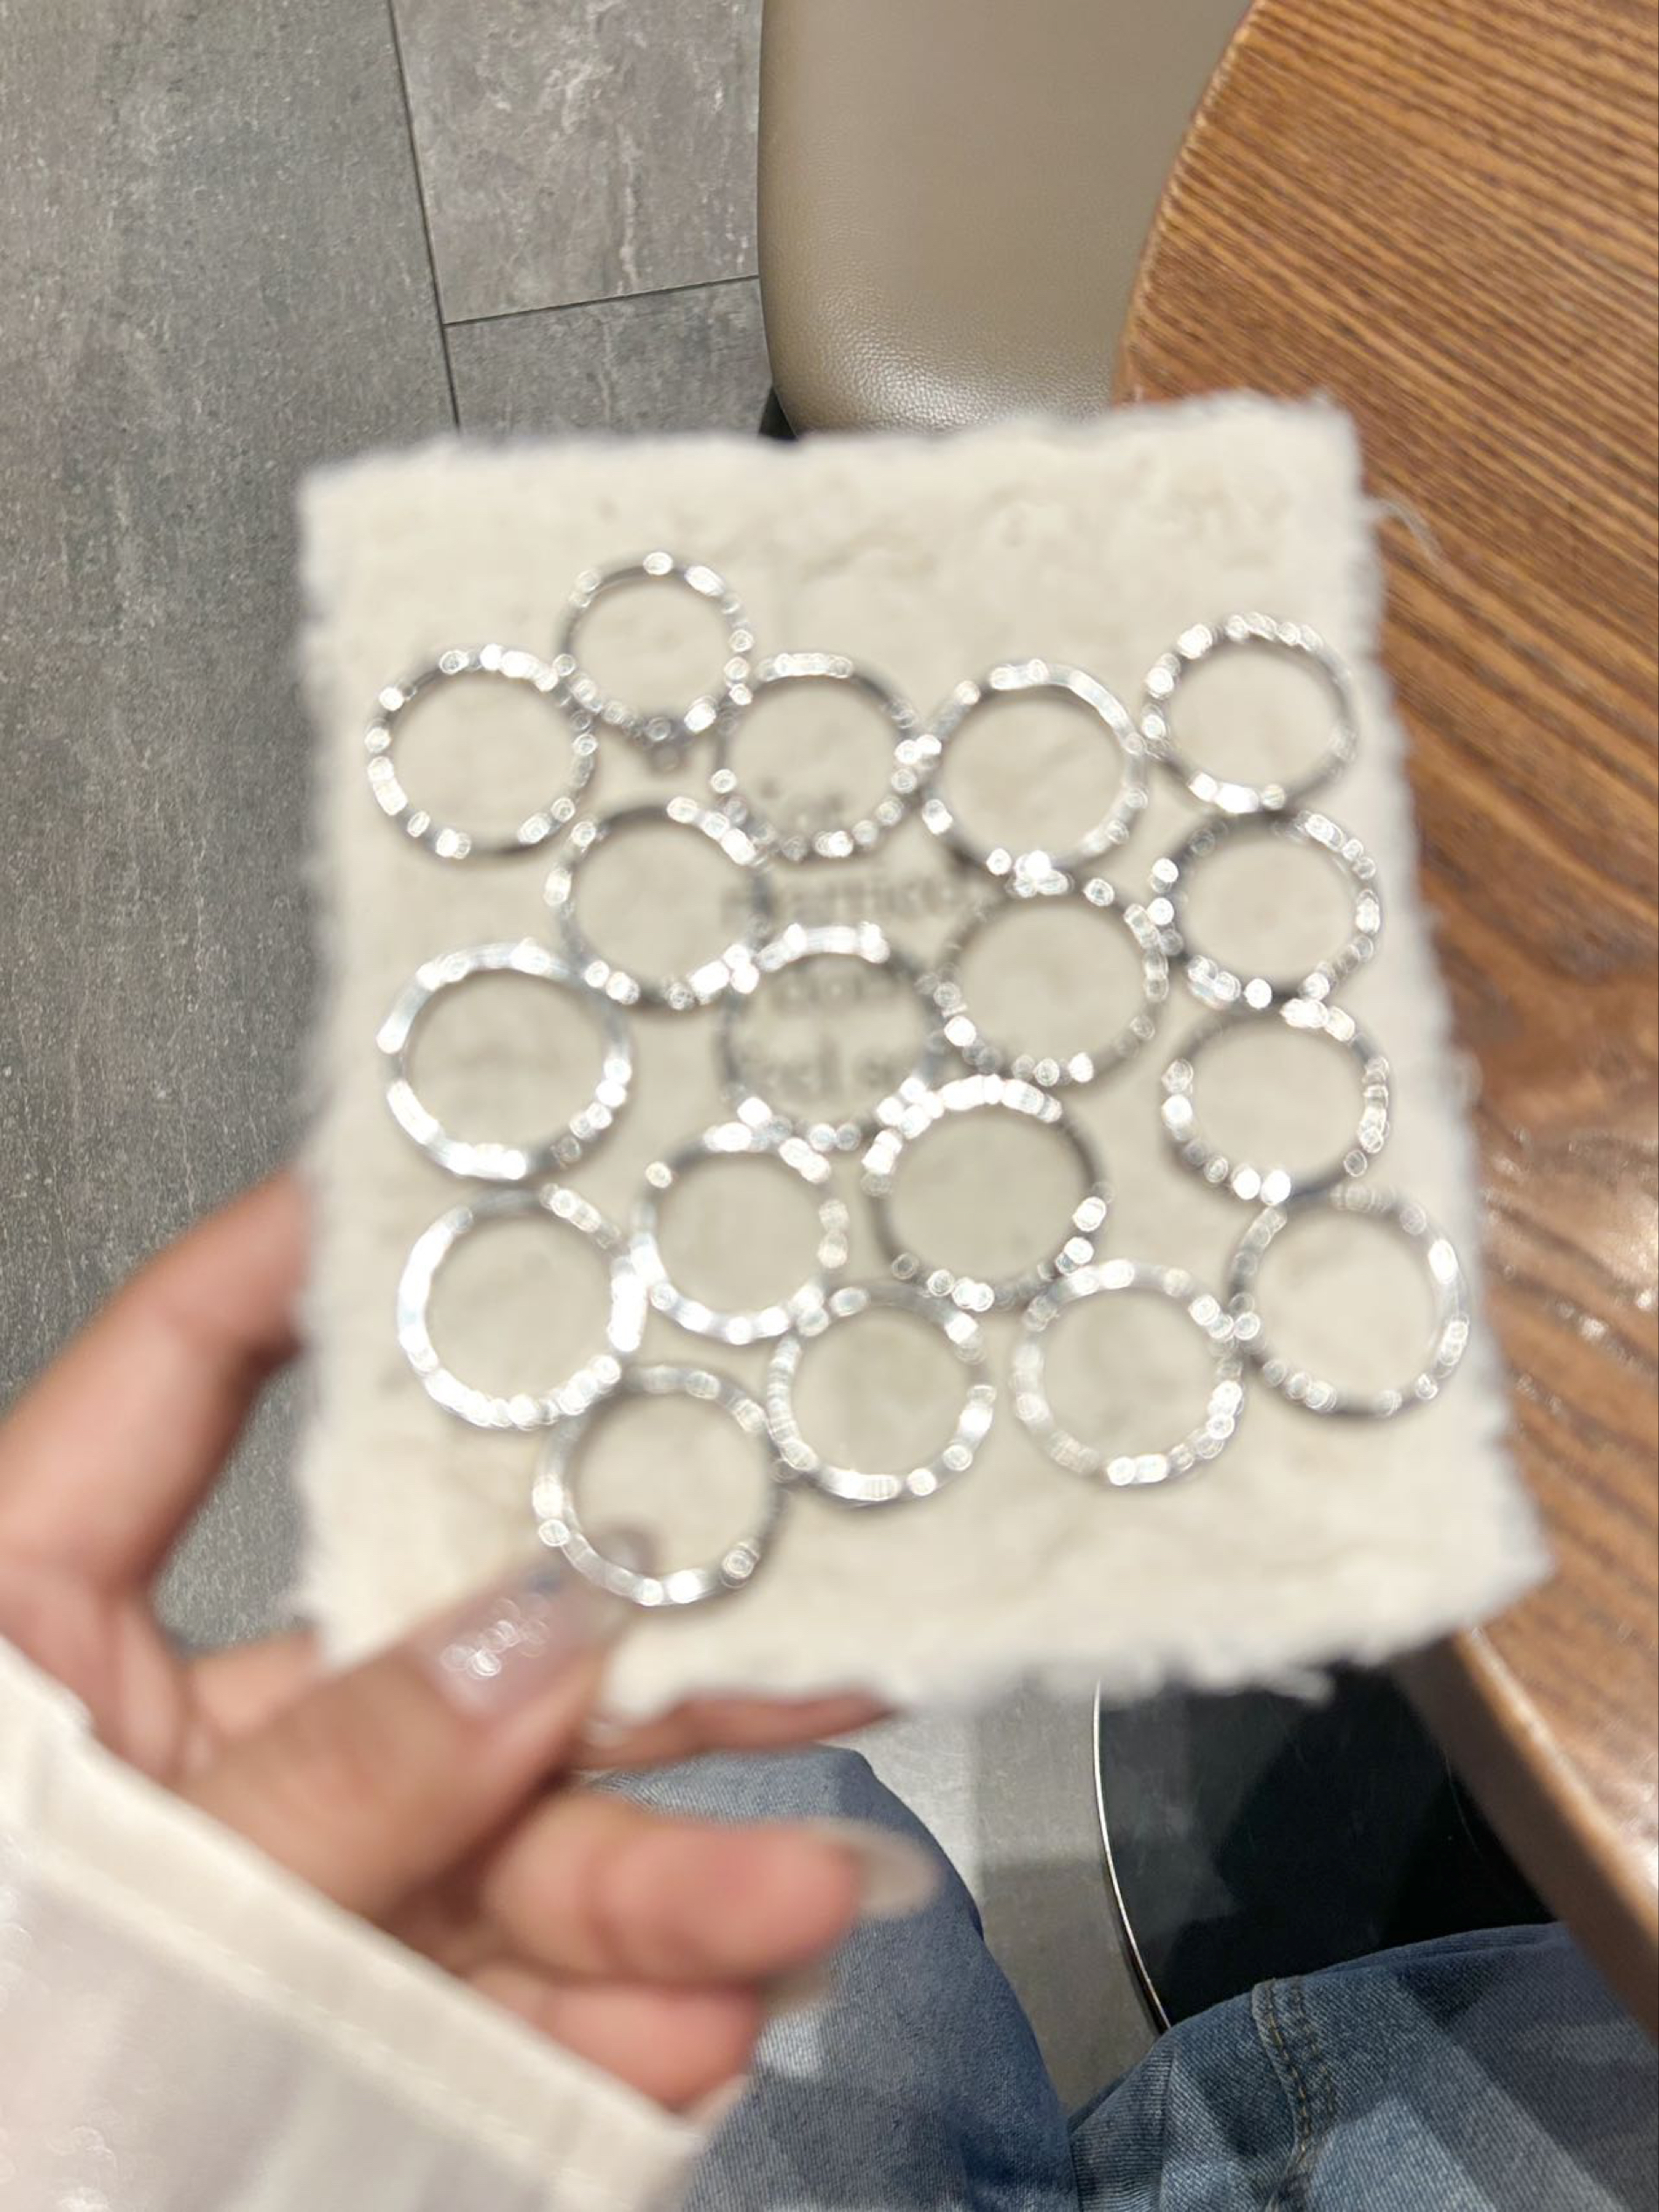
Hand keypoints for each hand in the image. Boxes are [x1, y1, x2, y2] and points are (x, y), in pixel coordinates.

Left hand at [0, 1176, 913, 2110]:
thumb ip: (336, 1786)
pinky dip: (609, 2018)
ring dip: (663, 1879)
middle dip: (618, 1656)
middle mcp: (166, 1734)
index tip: (481, 1181)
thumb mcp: (118, 1918)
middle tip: (791, 1616)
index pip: (179, 1372)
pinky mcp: (336, 2012)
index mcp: (34, 1631)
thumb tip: (542, 1638)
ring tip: (798, 1901)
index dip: (319, 1254)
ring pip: (497, 1837)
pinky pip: (495, 1991)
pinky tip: (711, 2019)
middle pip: (425, 1634)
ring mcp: (271, 1878)